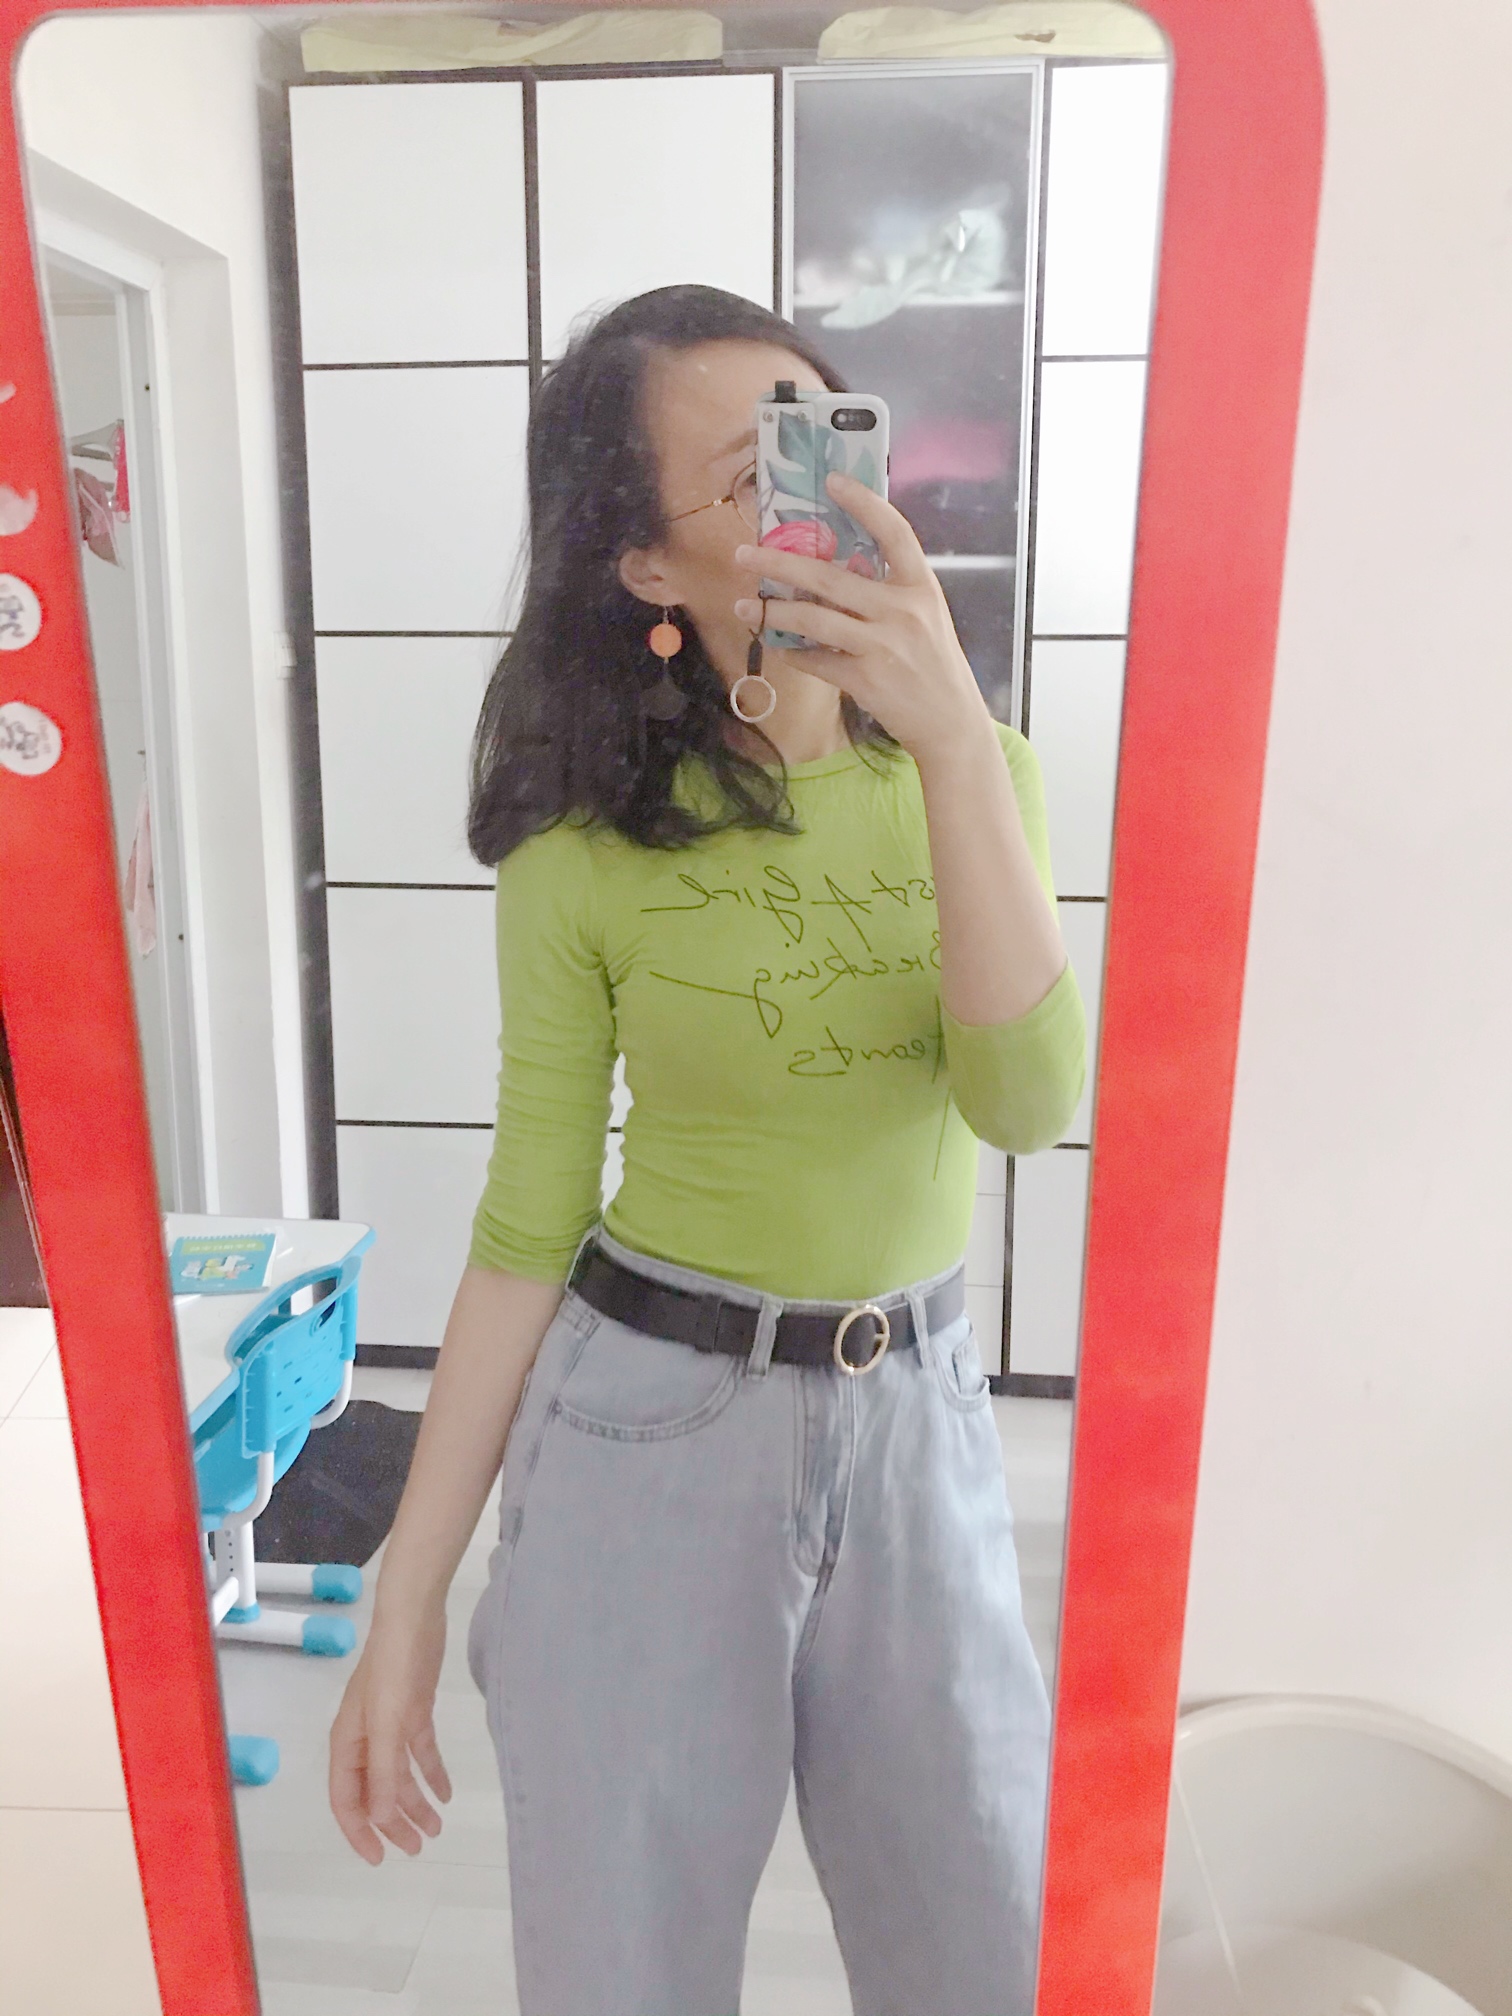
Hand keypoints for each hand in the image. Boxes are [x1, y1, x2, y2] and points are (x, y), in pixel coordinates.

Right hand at [329, 1603, 451, 1863]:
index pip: (347, 1800)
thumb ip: (383, 1773)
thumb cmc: (394, 1671)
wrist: (414, 1619)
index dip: (360, 1832)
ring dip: (415, 1802)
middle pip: (375, 1792)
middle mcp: (365, 1739)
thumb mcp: (387, 1726)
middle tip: (419, 1847)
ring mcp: (390, 1725)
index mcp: (348, 1744)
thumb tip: (380, 1819)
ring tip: (437, 1827)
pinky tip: (446, 1793)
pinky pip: (419, 1753)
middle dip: (393, 1822)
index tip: (381, 1859)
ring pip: (399, 1776)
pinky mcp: (413, 1711)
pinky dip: (431, 1773)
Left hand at [733, 471, 993, 763]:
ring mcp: (883, 646)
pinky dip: (794, 653)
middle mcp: (902, 611)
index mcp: (921, 587)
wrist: (950, 722)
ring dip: (772, 612)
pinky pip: (816, 660)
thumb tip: (831, 575)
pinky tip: (779, 647)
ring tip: (744, 606)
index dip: (864, 503)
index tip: (832, 481)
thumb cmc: (934, 664)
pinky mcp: (865, 680)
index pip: (895, 532)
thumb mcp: (923, 618)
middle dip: (780, 564)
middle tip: (744, 554)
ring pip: (813, 619)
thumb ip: (886, 593)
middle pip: (831, 578)